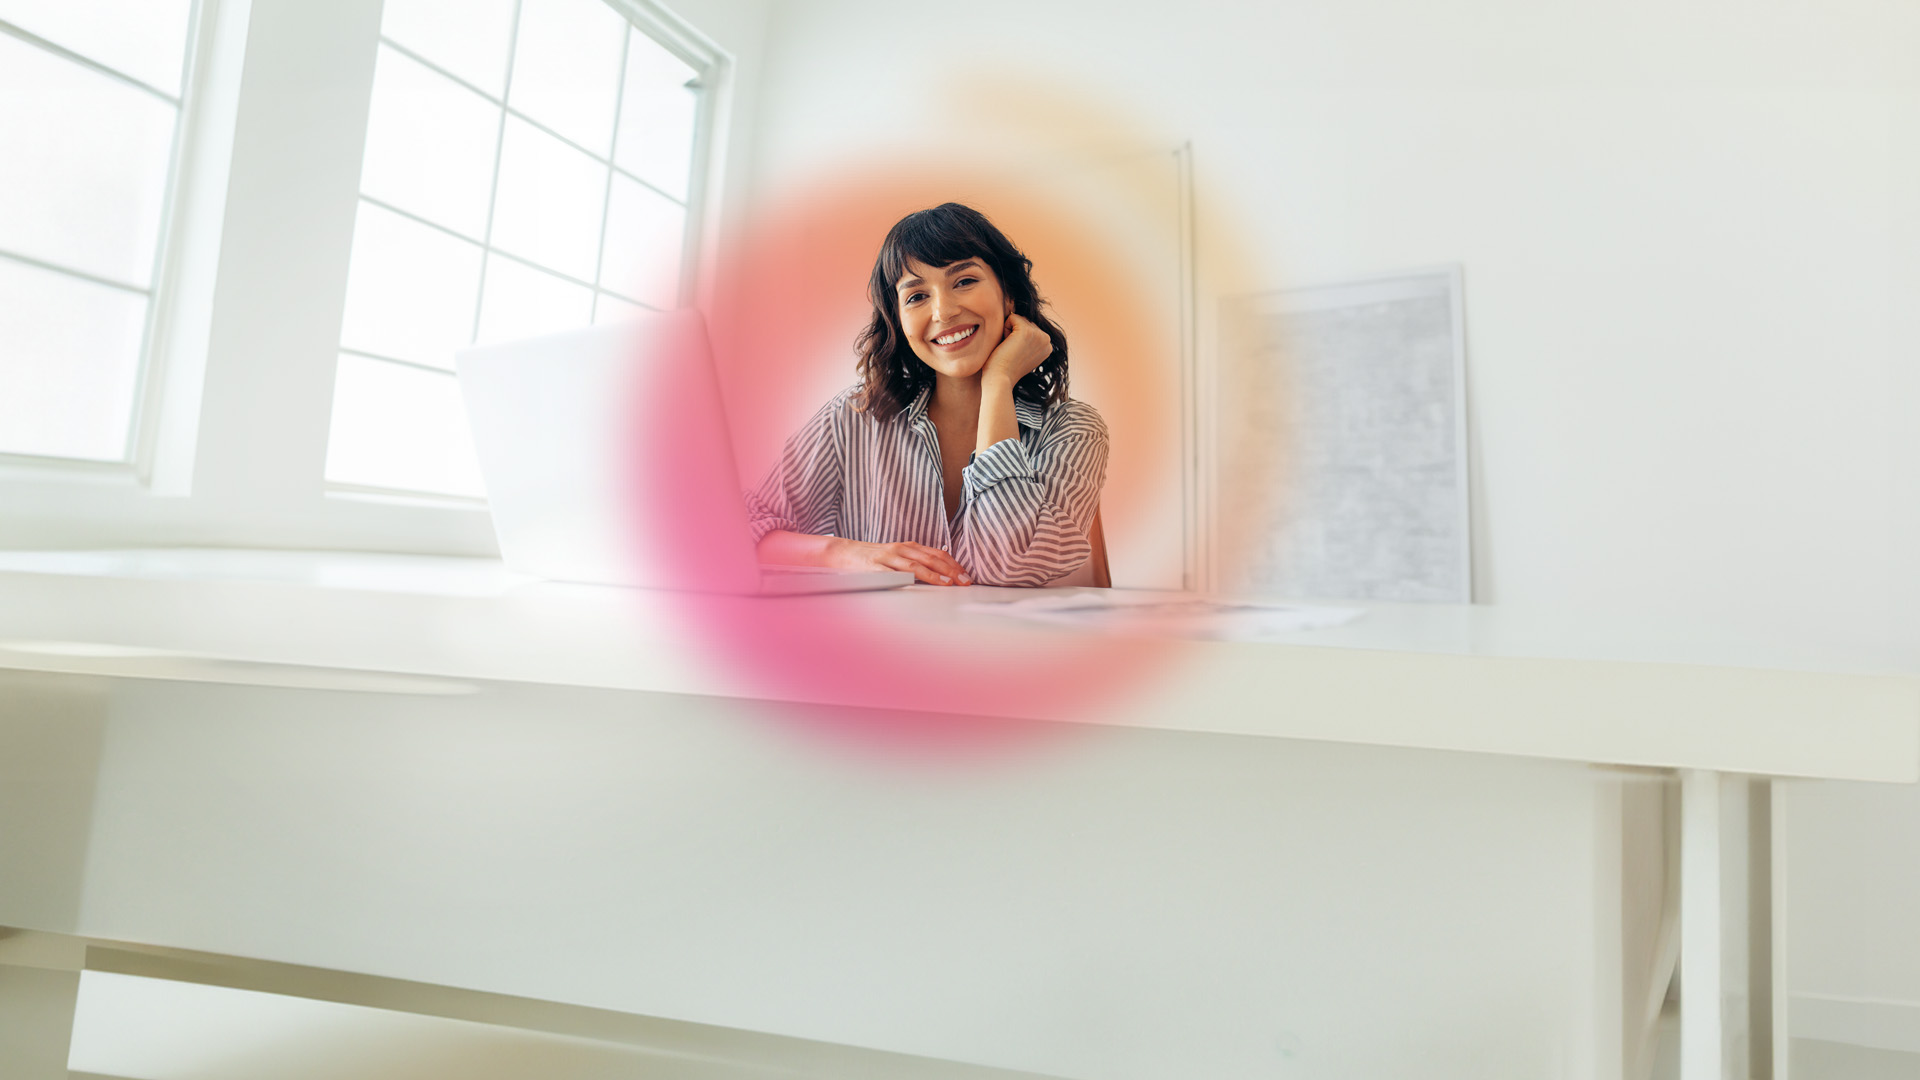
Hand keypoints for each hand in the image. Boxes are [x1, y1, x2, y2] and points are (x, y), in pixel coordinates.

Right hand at [829, 538, 970, 585]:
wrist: (844, 553)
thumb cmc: (873, 559)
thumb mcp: (898, 557)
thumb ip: (916, 563)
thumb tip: (941, 575)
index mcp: (909, 547)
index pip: (937, 554)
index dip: (954, 564)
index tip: (966, 576)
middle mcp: (901, 550)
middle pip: (931, 559)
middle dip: (951, 571)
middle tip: (965, 581)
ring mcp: (888, 558)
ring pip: (915, 565)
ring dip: (934, 575)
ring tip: (948, 583)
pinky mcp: (875, 568)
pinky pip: (892, 574)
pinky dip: (906, 579)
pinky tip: (917, 585)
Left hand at [981, 313, 1052, 386]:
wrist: (1000, 379)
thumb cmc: (1005, 367)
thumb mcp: (1023, 352)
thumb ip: (1028, 339)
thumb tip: (1020, 316)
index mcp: (1048, 346)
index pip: (1030, 327)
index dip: (1018, 338)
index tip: (1017, 355)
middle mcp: (1047, 340)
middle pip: (1024, 321)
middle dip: (1013, 334)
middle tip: (1011, 352)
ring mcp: (1038, 335)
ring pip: (1018, 319)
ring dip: (1008, 332)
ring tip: (1009, 349)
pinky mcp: (1027, 331)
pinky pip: (1011, 317)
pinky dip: (1004, 329)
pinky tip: (1006, 344)